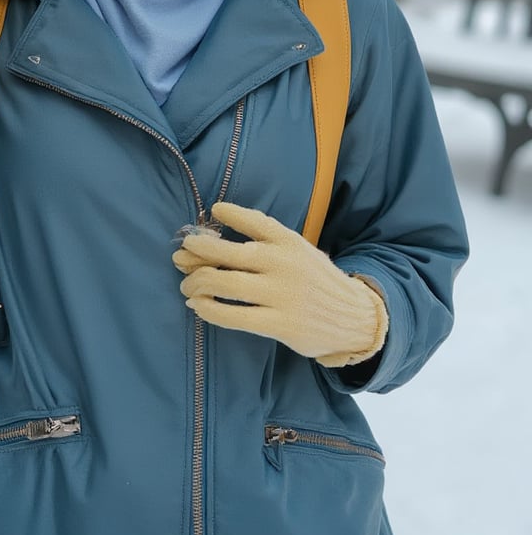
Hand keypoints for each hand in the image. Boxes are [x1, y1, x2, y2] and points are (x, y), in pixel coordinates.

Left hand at [173, 201, 387, 366]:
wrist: (354, 318)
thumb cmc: (315, 281)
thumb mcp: (300, 250)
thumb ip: (268, 240)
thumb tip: (216, 233)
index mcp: (290, 241)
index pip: (255, 221)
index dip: (230, 214)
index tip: (213, 210)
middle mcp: (284, 263)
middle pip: (228, 253)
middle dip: (196, 252)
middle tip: (180, 255)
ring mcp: (281, 294)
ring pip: (224, 283)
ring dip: (196, 283)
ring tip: (187, 285)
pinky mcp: (279, 324)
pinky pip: (233, 316)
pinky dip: (209, 309)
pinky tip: (198, 306)